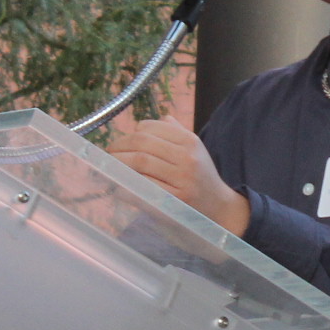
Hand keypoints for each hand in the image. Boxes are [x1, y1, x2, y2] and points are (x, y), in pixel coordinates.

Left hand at [107, 118, 250, 235]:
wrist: (220, 208)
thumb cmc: (200, 178)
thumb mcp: (194, 151)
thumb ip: (175, 134)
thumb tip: (153, 120)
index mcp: (190, 141)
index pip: (151, 128)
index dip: (130, 133)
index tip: (120, 142)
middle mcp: (187, 157)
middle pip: (142, 143)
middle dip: (119, 147)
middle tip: (108, 154)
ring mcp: (182, 179)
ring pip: (140, 162)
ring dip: (118, 163)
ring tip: (110, 167)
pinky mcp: (176, 200)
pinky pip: (143, 186)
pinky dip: (126, 184)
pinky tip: (119, 185)